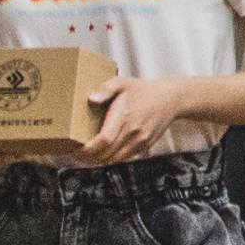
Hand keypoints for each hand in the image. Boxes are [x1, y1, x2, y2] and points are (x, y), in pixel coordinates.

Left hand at [82, 75, 214, 166]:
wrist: (171, 98)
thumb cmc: (143, 90)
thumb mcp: (123, 82)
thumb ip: (106, 88)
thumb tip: (91, 99)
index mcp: (125, 116)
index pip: (104, 140)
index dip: (88, 149)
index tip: (74, 149)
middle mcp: (134, 131)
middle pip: (107, 154)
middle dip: (87, 158)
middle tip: (73, 154)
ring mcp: (140, 141)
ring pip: (114, 160)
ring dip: (98, 161)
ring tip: (84, 157)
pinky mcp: (144, 146)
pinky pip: (124, 159)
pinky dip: (110, 160)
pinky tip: (100, 155)